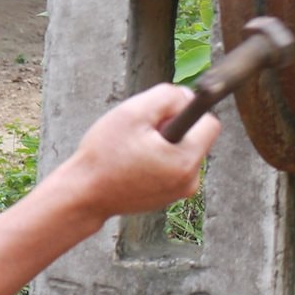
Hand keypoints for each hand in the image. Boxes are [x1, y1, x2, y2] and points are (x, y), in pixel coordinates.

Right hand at [47, 84, 217, 223]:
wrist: (84, 195)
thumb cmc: (104, 154)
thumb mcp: (133, 113)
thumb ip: (167, 97)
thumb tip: (187, 97)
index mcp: (186, 161)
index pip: (209, 123)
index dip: (184, 110)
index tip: (159, 114)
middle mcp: (190, 181)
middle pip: (195, 137)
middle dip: (171, 128)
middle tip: (140, 133)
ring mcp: (179, 192)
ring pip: (181, 151)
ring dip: (162, 143)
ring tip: (133, 150)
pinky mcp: (167, 197)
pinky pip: (171, 167)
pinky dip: (156, 159)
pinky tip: (132, 164)